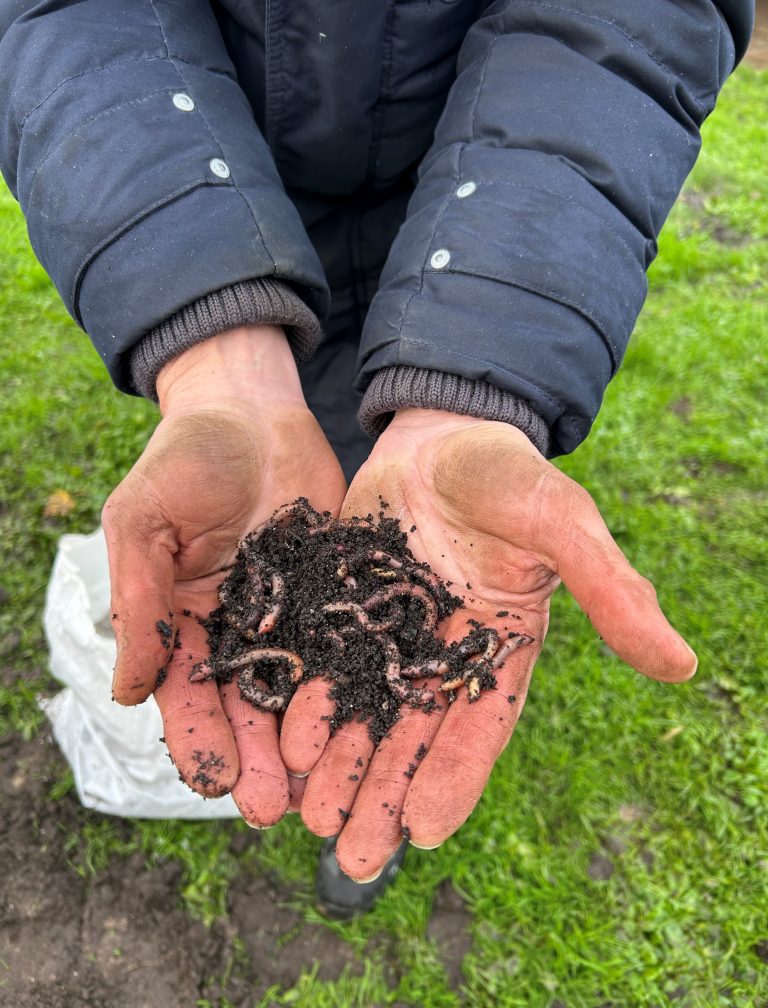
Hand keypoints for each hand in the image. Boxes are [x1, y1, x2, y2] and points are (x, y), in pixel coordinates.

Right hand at [102, 326, 345, 825]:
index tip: (215, 783)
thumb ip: (138, 602)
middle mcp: (238, 632)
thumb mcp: (145, 521)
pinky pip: (347, 646)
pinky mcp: (337, 595)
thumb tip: (124, 692)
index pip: (186, 695)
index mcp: (182, 623)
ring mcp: (291, 618)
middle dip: (259, 759)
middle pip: (247, 708)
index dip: (199, 739)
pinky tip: (374, 722)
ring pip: (302, 691)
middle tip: (277, 810)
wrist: (253, 410)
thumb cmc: (185, 458)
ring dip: (310, 741)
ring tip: (327, 787)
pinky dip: (356, 686)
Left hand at [280, 408, 695, 877]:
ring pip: (362, 711)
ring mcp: (388, 633)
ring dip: (338, 765)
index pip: (478, 725)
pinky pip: (322, 664)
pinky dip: (305, 703)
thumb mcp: (560, 523)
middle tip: (352, 856)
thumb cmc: (508, 472)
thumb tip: (683, 664)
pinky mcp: (343, 608)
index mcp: (499, 647)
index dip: (453, 778)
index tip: (424, 833)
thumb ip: (611, 589)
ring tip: (309, 817)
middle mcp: (441, 652)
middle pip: (412, 734)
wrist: (439, 426)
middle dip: (384, 793)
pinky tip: (282, 741)